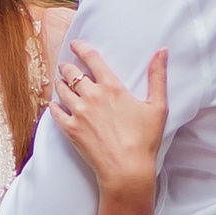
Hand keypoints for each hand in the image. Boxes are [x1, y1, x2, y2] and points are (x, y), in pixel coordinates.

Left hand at [48, 41, 167, 204]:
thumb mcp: (158, 106)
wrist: (126, 169)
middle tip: (66, 67)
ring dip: (60, 83)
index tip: (75, 45)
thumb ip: (158, 77)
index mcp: (112, 87)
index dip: (81, 48)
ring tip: (61, 83)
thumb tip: (161, 51)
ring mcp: (78, 113)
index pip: (92, 59)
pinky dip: (53, 105)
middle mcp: (92, 96)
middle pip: (71, 73)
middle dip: (67, 67)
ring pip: (61, 90)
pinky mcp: (69, 129)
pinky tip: (55, 104)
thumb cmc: (144, 140)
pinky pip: (54, 111)